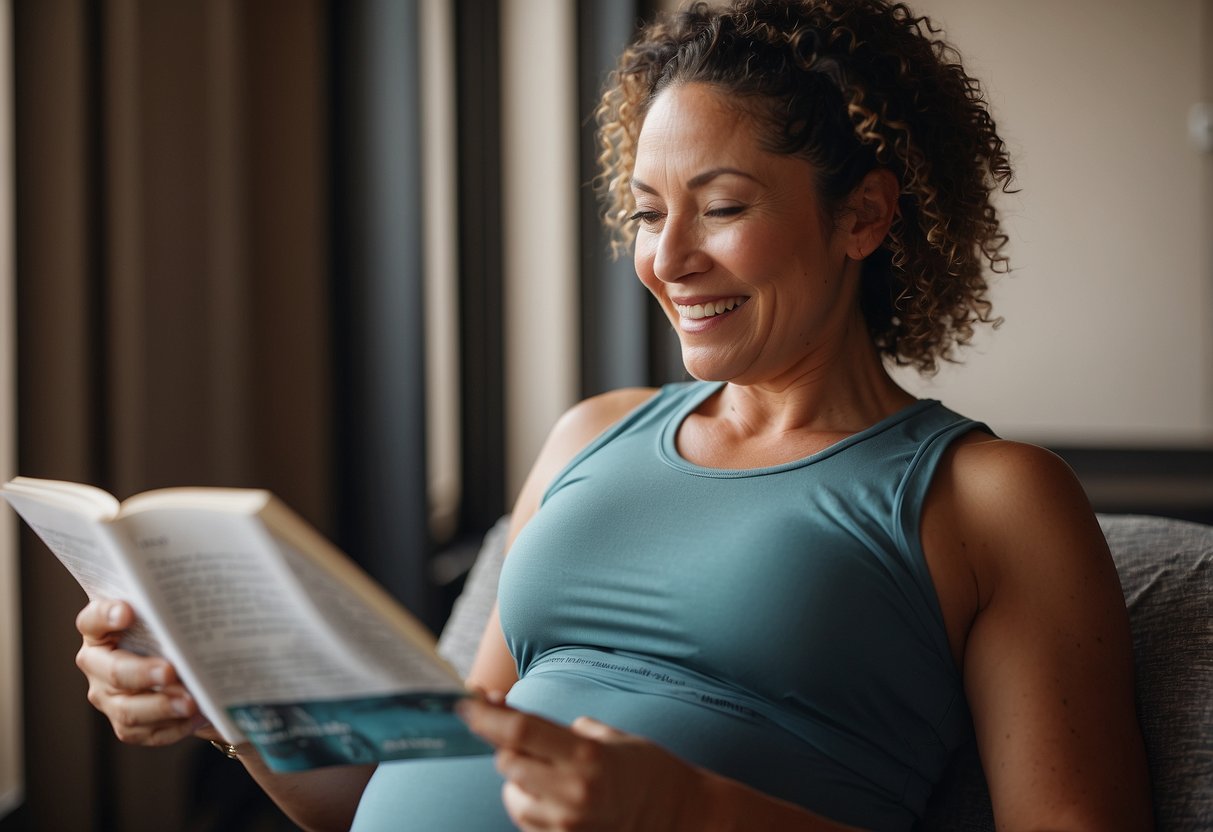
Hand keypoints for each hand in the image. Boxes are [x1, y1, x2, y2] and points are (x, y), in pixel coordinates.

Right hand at [75, 599, 203, 745]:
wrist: (177, 662)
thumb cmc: (169, 630)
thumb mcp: (166, 616)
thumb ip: (171, 609)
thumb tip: (205, 602)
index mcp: (100, 632)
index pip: (93, 620)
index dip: (107, 615)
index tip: (128, 611)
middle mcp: (98, 665)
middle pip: (115, 672)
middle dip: (143, 673)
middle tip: (170, 671)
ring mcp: (108, 698)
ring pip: (128, 710)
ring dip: (160, 707)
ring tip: (190, 702)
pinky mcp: (126, 724)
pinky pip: (145, 733)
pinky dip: (172, 727)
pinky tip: (196, 717)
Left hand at [459, 695, 704, 830]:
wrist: (683, 820)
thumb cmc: (652, 772)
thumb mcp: (615, 738)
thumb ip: (569, 731)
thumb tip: (519, 718)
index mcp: (587, 757)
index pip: (519, 732)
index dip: (485, 715)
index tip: (465, 702)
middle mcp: (572, 792)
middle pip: (508, 763)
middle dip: (507, 745)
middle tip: (519, 733)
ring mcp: (567, 824)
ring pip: (511, 795)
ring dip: (519, 779)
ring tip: (549, 771)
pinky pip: (527, 820)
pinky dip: (530, 804)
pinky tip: (554, 795)